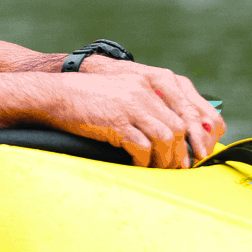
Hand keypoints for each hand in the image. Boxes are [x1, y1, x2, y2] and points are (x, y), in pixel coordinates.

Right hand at [50, 62, 225, 168]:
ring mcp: (130, 106)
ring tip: (160, 169)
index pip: (184, 109)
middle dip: (182, 151)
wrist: (55, 95)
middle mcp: (143, 91)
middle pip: (178, 126)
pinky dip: (144, 160)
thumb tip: (169, 132)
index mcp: (147, 82)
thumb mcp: (121, 92)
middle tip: (179, 167)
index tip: (196, 152)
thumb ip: (144, 104)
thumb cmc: (87, 98)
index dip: (195, 133)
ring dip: (165, 158)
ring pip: (164, 138)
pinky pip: (141, 147)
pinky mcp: (116, 122)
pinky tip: (138, 165)